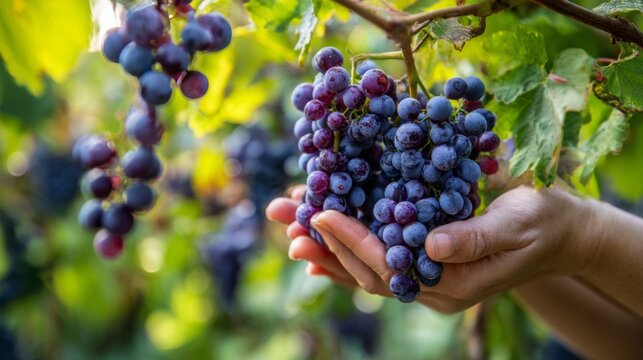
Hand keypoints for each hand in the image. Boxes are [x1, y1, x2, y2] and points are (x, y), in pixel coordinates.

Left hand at [267, 185, 597, 312]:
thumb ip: (477, 237)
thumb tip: (432, 246)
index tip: (322, 212)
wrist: (558, 233)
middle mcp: (434, 290)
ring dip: (326, 251)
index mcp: (456, 284)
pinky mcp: (424, 267)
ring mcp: (427, 282)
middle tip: (286, 220)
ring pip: (367, 271)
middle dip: (325, 245)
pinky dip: (346, 259)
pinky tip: (318, 252)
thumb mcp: (518, 224)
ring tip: (290, 229)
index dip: (355, 239)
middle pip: (368, 272)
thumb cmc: (543, 222)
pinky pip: (378, 267)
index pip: (393, 265)